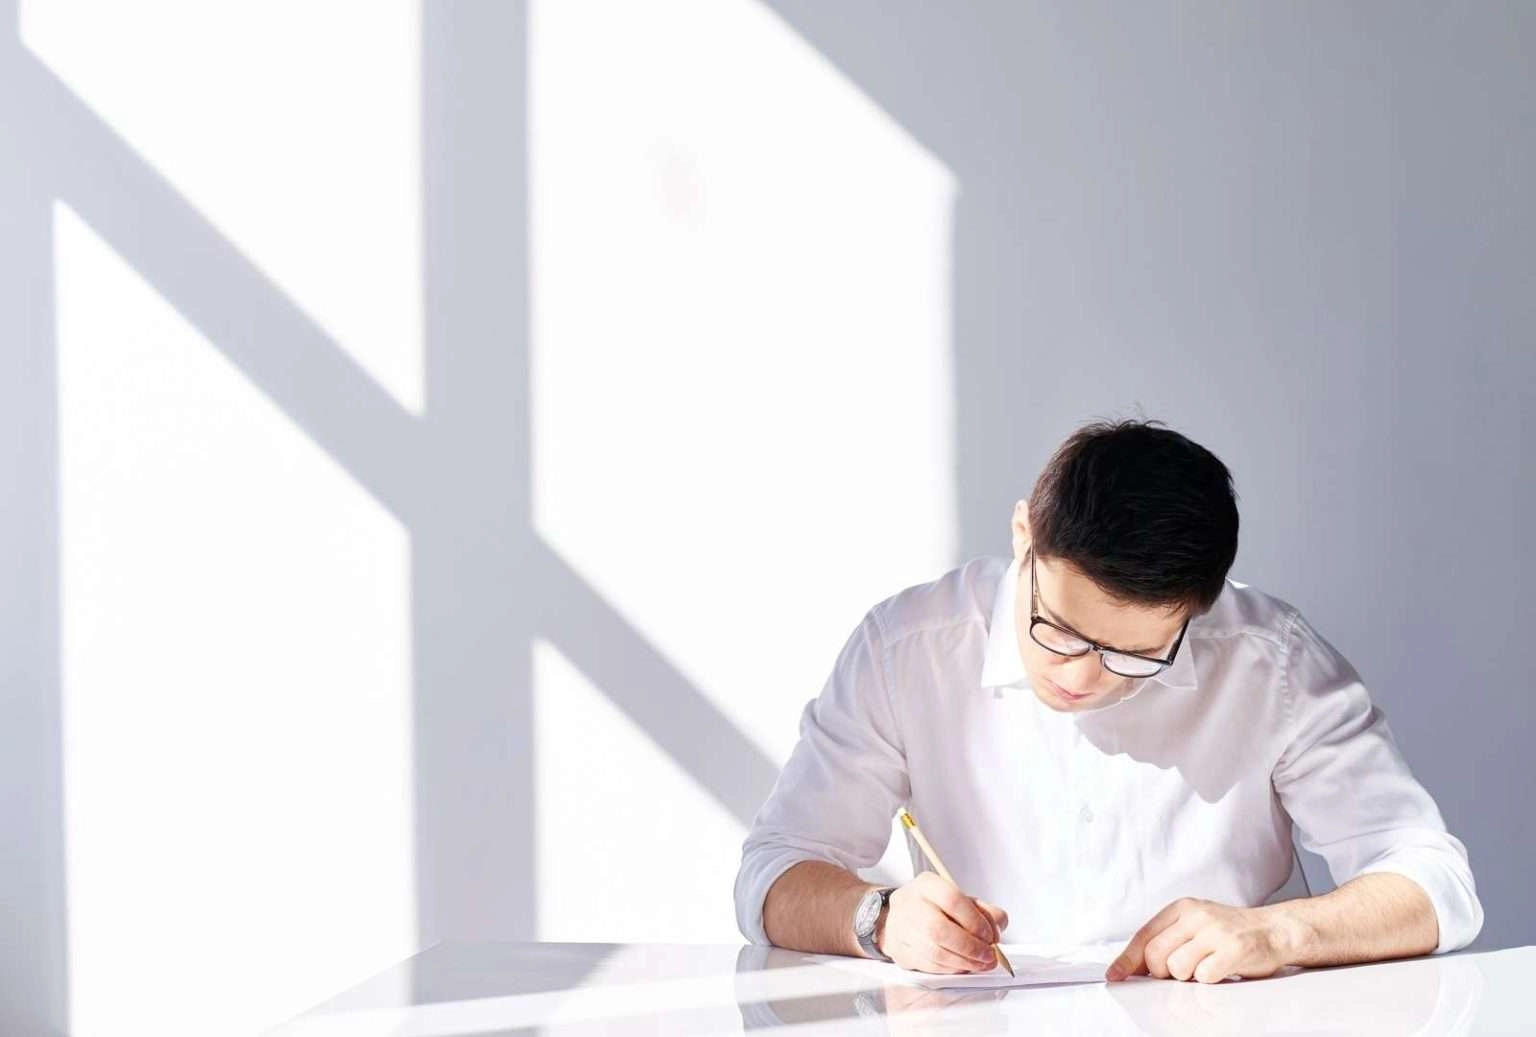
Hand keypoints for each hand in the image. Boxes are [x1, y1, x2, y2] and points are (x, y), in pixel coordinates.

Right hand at [875, 871, 1008, 973]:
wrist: (898, 918)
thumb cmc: (934, 908)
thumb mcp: (960, 899)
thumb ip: (984, 911)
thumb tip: (998, 927)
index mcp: (927, 885)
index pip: (952, 899)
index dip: (975, 921)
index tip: (990, 935)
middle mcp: (910, 904)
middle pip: (940, 929)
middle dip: (971, 947)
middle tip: (988, 955)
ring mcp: (901, 929)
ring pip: (935, 951)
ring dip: (964, 962)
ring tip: (980, 963)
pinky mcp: (901, 952)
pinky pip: (930, 966)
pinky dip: (952, 969)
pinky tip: (963, 966)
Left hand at [1106, 898, 1297, 983]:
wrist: (1275, 930)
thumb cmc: (1231, 932)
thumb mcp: (1195, 926)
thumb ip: (1167, 940)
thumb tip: (1134, 966)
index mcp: (1182, 908)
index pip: (1143, 935)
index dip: (1127, 959)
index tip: (1115, 975)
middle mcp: (1196, 916)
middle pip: (1155, 956)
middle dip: (1162, 973)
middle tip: (1181, 971)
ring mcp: (1215, 932)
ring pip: (1177, 968)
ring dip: (1188, 976)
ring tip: (1205, 966)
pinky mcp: (1233, 949)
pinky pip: (1204, 976)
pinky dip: (1209, 980)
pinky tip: (1221, 969)